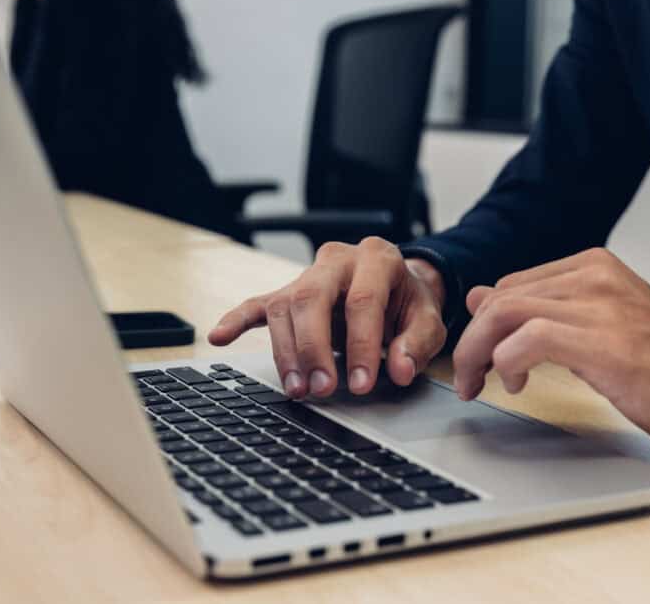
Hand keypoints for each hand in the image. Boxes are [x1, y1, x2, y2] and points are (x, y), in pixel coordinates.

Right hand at [208, 237, 447, 398]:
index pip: (362, 301)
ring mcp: (308, 274)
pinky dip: (237, 320)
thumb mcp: (429, 320)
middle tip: (322, 389)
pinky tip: (220, 337)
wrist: (397, 285)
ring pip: (283, 306)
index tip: (362, 384)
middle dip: (314, 348)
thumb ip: (418, 344)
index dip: (361, 345)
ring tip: (297, 389)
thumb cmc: (408, 304)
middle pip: (312, 298)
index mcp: (377, 258)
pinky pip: (257, 303)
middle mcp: (337, 260)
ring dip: (286, 351)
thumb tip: (398, 370)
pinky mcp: (288, 290)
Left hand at [454, 247, 649, 460]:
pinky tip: (516, 384)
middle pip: (500, 297)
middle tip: (468, 378)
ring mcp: (602, 306)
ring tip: (480, 385)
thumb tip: (482, 296)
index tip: (479, 358)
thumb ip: (545, 310)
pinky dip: (507, 362)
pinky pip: (527, 339)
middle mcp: (596, 276)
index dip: (484, 324)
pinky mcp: (605, 342)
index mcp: (595, 267)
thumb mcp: (599, 328)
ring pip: (504, 313)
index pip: (511, 285)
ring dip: (479, 353)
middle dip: (472, 341)